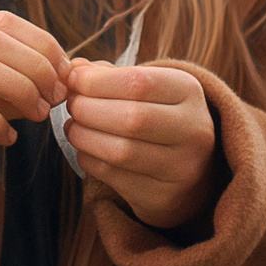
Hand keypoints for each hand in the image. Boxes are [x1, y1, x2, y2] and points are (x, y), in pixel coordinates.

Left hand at [62, 61, 220, 230]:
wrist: (189, 172)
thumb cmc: (157, 117)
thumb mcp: (146, 89)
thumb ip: (110, 75)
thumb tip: (74, 69)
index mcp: (189, 92)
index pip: (139, 82)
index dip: (97, 82)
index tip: (74, 81)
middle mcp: (193, 130)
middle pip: (130, 118)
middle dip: (88, 109)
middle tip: (72, 105)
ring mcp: (182, 168)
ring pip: (120, 151)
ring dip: (84, 136)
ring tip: (73, 127)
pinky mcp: (162, 196)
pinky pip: (114, 176)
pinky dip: (89, 159)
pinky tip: (85, 149)